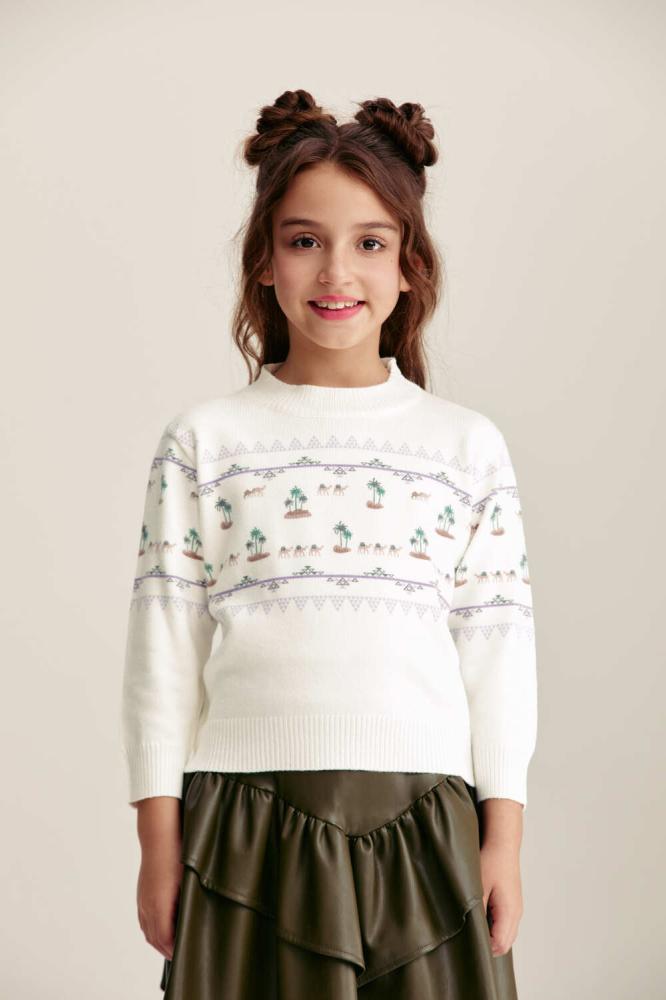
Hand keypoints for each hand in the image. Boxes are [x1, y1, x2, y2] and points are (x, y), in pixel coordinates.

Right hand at [134, 796, 183, 960]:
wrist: (158, 835)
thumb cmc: (177, 854)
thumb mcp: (188, 880)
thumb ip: (189, 903)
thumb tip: (196, 921)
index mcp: (160, 905)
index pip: (166, 939)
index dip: (176, 950)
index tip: (188, 956)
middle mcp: (148, 906)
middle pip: (155, 940)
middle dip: (168, 951)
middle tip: (184, 957)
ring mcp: (142, 901)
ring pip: (148, 932)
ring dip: (160, 943)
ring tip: (175, 948)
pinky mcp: (141, 895)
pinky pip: (144, 921)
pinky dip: (153, 932)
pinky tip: (163, 931)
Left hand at [479, 840, 523, 956]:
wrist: (502, 843)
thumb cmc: (491, 862)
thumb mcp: (478, 887)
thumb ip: (476, 912)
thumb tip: (471, 931)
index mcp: (509, 913)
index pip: (500, 945)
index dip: (484, 949)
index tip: (467, 943)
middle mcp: (516, 913)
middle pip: (505, 944)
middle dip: (488, 946)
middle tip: (468, 938)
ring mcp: (516, 908)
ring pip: (507, 935)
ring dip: (492, 936)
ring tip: (474, 927)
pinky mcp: (512, 902)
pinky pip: (506, 924)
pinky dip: (495, 927)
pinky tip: (481, 916)